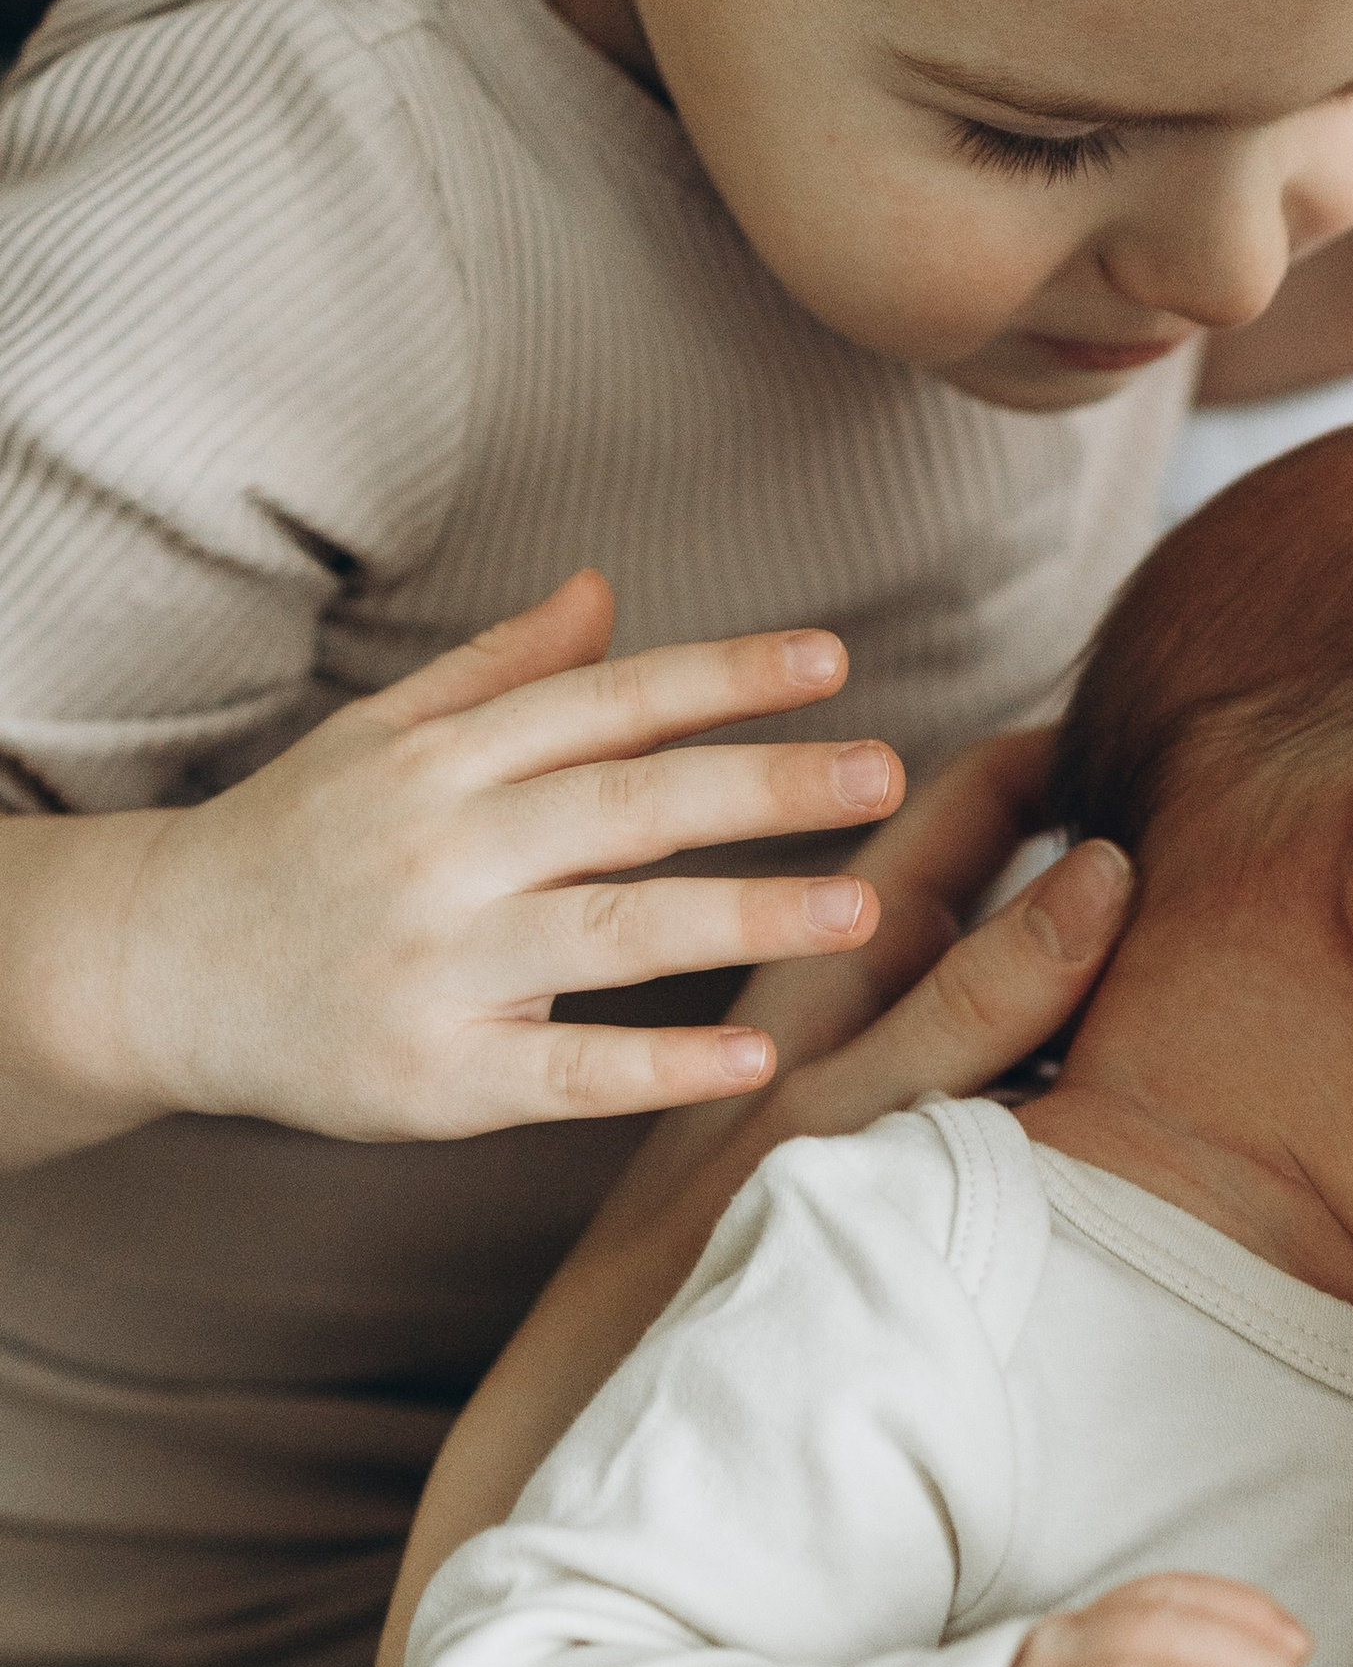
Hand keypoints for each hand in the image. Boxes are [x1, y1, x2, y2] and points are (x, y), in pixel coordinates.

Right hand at [101, 571, 907, 1139]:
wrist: (156, 969)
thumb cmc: (295, 844)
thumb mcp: (381, 734)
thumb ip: (504, 670)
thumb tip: (606, 591)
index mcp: (445, 759)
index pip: (607, 704)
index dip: (722, 677)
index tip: (832, 659)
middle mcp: (446, 850)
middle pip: (629, 805)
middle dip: (765, 785)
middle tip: (884, 770)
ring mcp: (441, 964)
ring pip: (615, 932)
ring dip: (748, 915)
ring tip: (863, 907)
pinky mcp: (436, 1075)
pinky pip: (566, 1072)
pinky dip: (662, 1066)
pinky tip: (756, 1056)